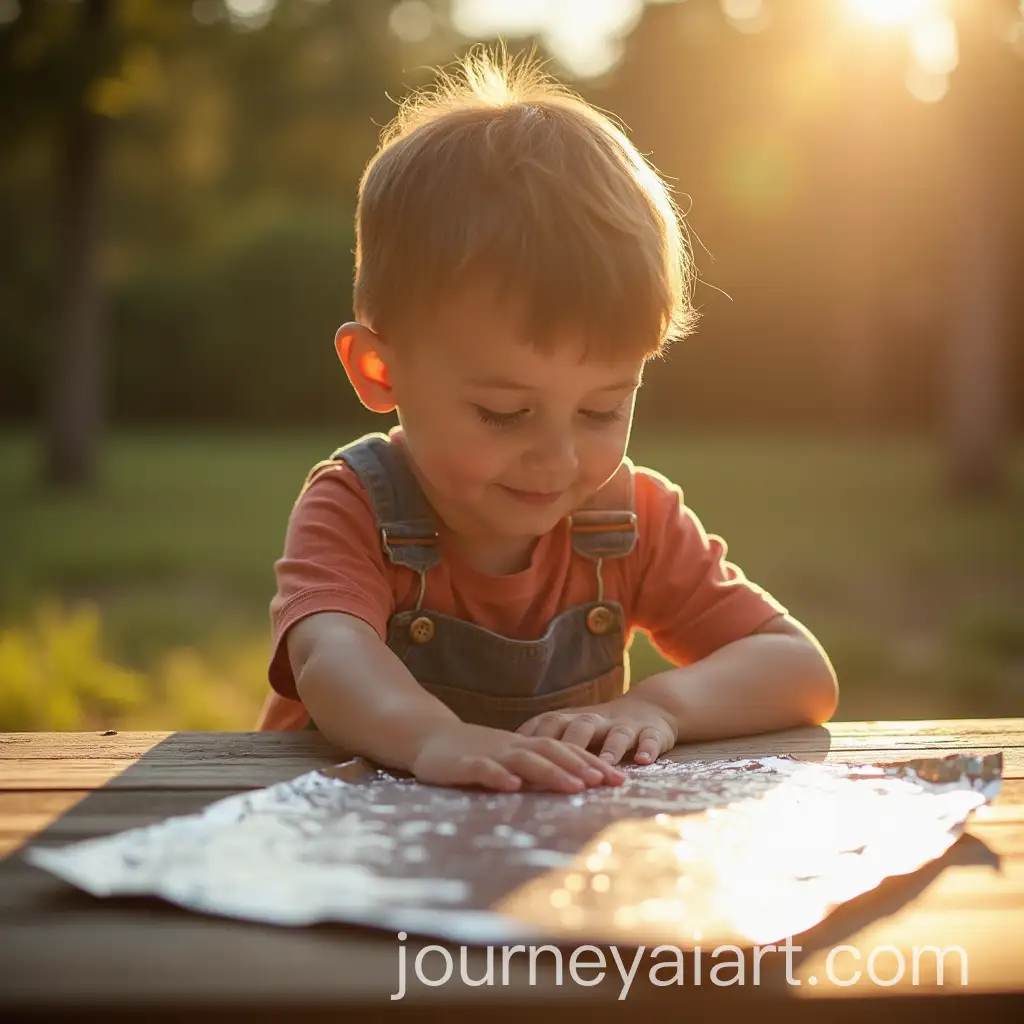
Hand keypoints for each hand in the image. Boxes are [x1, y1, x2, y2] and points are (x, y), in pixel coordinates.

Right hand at [409, 721, 625, 792]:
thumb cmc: (471, 752)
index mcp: (524, 745)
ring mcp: (489, 752)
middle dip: (582, 767)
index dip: (592, 763)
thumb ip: (533, 770)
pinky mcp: (464, 762)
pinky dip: (499, 775)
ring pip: (525, 759)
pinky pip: (483, 768)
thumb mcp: (506, 759)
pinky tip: (513, 785)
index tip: (619, 779)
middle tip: (608, 782)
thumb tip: (571, 787)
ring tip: (576, 786)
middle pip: (553, 752)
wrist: (426, 736)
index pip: (564, 750)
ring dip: (552, 772)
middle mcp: (512, 746)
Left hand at [516, 692, 677, 765]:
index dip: (532, 738)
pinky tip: (643, 761)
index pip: (550, 724)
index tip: (516, 756)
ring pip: (617, 733)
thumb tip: (503, 762)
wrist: (651, 707)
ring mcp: (625, 725)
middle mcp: (597, 720)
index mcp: (573, 719)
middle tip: (558, 767)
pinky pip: (651, 738)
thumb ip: (544, 744)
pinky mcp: (652, 731)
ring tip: (604, 767)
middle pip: (581, 726)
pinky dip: (648, 748)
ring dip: (610, 748)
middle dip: (570, 746)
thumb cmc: (601, 728)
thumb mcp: (572, 731)